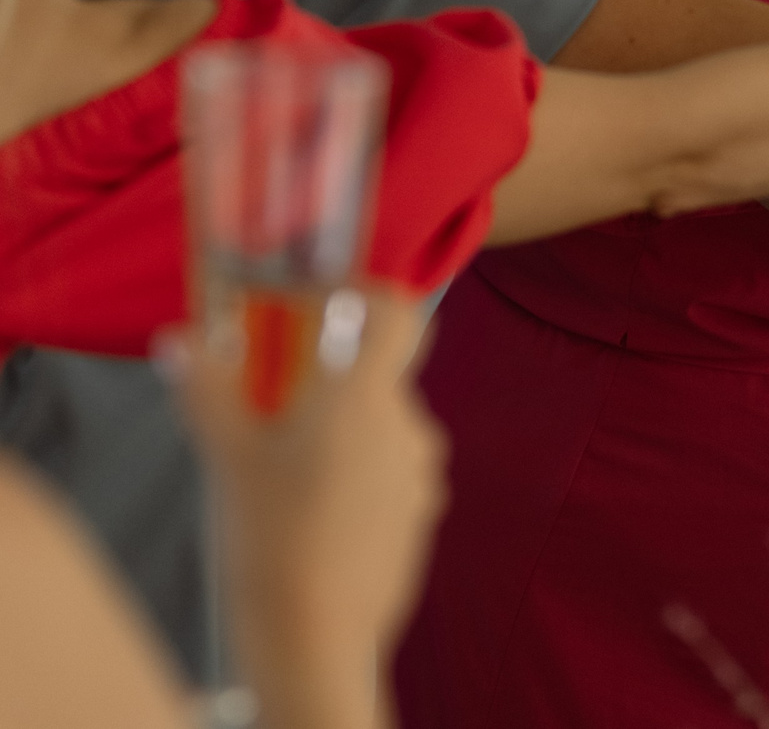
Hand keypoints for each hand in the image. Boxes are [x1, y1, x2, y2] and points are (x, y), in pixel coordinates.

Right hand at [167, 292, 445, 728]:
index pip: (398, 309)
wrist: (316, 640)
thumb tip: (181, 343)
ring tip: (280, 464)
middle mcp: (408, 425)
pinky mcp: (418, 513)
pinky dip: (352, 471)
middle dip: (326, 377)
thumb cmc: (273, 545)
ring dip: (337, 429)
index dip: (362, 294)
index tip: (318, 303)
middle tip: (271, 398)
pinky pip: (386, 470)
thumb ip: (208, 390)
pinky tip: (307, 505)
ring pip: (377, 425)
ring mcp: (420, 472)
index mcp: (367, 396)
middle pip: (376, 372)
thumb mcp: (227, 459)